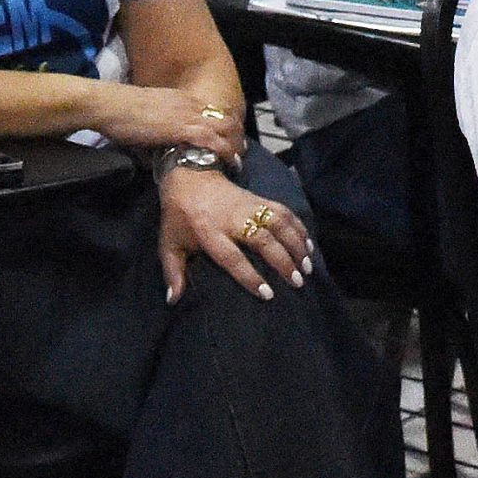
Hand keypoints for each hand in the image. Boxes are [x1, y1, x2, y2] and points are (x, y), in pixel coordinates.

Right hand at [94, 84, 244, 159]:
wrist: (111, 105)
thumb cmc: (122, 113)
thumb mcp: (147, 120)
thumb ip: (157, 134)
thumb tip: (156, 155)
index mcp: (183, 99)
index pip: (213, 110)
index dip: (225, 125)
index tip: (230, 137)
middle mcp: (191, 104)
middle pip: (225, 118)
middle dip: (235, 136)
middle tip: (239, 151)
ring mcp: (188, 115)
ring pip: (224, 129)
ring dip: (234, 146)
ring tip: (238, 161)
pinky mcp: (182, 128)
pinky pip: (211, 140)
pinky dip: (223, 151)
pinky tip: (229, 163)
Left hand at [157, 168, 313, 303]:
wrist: (189, 176)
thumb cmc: (178, 217)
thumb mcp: (168, 244)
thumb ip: (172, 272)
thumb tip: (173, 300)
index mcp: (209, 233)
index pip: (232, 258)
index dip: (250, 276)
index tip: (268, 294)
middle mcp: (232, 219)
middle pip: (262, 240)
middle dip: (283, 261)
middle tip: (297, 281)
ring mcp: (249, 206)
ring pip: (278, 223)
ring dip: (296, 243)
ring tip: (307, 265)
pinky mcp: (259, 198)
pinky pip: (283, 211)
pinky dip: (298, 226)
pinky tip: (308, 243)